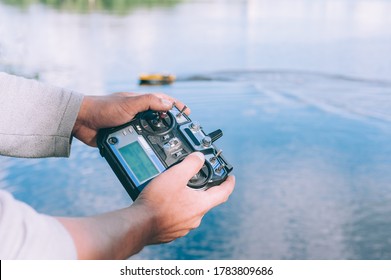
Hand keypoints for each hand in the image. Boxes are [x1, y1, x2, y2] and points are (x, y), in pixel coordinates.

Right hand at [57, 152, 234, 258]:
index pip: (223, 193)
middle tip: (199, 180)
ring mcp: (184, 227)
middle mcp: (195, 218)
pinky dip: (177, 209)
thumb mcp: (175, 175)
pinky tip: (166, 203)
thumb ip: (190, 163)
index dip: (229, 183)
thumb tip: (199, 157)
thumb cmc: (156, 202)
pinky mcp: (172, 232)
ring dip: (188, 200)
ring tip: (177, 189)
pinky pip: (179, 218)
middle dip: (204, 190)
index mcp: (200, 205)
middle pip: (206, 201)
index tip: (230, 177)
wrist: (138, 225)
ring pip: (191, 210)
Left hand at [72, 92, 189, 146]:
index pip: (164, 101)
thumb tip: (169, 105)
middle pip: (160, 118)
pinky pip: (140, 141)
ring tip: (170, 144)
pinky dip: (147, 144)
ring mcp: (133, 125)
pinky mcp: (126, 136)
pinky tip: (153, 150)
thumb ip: (149, 102)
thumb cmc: (104, 108)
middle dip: (171, 123)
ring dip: (159, 137)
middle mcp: (139, 112)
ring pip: (151, 132)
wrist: (82, 122)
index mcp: (141, 101)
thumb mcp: (129, 104)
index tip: (187, 113)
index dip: (176, 106)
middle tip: (182, 132)